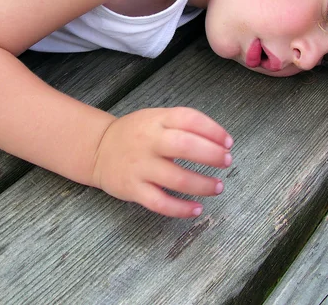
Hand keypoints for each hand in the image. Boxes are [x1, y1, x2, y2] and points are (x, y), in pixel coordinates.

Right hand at [91, 107, 232, 217]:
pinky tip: (197, 209)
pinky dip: (182, 209)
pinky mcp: (133, 189)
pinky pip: (160, 203)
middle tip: (227, 161)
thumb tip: (219, 141)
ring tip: (217, 186)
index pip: (189, 119)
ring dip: (203, 185)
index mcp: (156, 120)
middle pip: (185, 146)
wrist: (99, 150)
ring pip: (177, 178)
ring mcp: (140, 167)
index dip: (213, 130)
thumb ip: (183, 125)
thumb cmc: (135, 134)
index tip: (228, 142)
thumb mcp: (155, 118)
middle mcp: (148, 142)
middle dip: (212, 155)